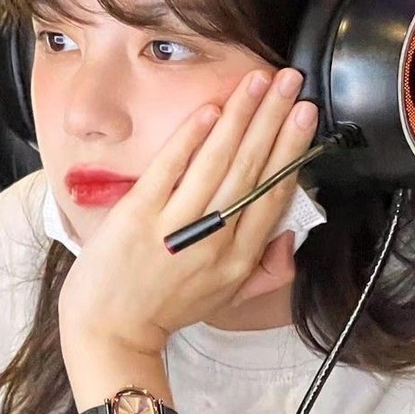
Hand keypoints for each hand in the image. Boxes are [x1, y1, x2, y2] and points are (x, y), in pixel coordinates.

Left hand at [57, 67, 318, 357]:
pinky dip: (190, 138)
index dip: (291, 151)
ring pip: (218, 163)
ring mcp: (174, 227)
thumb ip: (264, 269)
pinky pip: (170, 169)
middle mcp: (213, 242)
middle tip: (293, 83)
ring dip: (241, 116)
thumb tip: (290, 235)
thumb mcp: (225, 298)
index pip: (272, 195)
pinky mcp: (138, 216)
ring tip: (258, 81)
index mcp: (238, 260)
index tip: (305, 116)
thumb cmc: (164, 310)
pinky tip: (210, 108)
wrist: (109, 332)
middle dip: (274, 120)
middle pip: (251, 170)